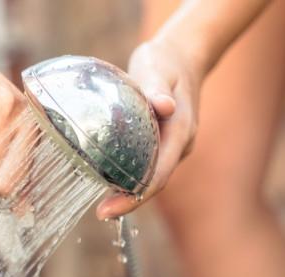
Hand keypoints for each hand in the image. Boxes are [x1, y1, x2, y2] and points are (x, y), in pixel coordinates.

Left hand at [96, 39, 203, 218]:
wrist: (183, 56)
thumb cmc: (165, 61)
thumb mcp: (157, 68)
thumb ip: (157, 87)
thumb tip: (163, 106)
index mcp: (180, 131)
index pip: (159, 175)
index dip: (136, 196)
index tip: (110, 210)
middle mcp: (179, 144)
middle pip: (155, 182)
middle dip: (130, 200)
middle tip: (102, 213)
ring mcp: (173, 145)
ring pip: (152, 176)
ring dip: (130, 192)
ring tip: (103, 204)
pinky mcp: (164, 142)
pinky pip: (148, 164)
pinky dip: (130, 175)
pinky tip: (108, 180)